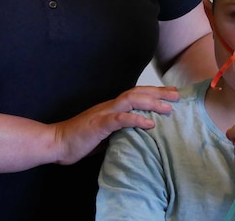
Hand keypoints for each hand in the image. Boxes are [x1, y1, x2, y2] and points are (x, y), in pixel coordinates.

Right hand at [51, 85, 178, 164]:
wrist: (56, 143)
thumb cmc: (80, 140)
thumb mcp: (105, 134)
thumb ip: (120, 129)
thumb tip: (138, 132)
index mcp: (112, 107)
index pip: (137, 94)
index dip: (155, 92)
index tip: (173, 93)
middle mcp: (110, 106)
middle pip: (138, 93)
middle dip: (159, 93)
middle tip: (178, 95)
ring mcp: (104, 113)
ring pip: (131, 101)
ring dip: (151, 103)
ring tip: (168, 108)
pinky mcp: (98, 125)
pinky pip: (120, 119)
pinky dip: (136, 119)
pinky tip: (149, 123)